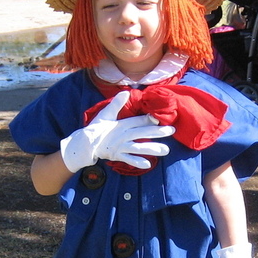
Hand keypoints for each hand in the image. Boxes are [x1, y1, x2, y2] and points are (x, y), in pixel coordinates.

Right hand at [60, 91, 174, 172]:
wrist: (86, 143)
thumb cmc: (97, 128)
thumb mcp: (106, 113)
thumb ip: (116, 104)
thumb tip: (125, 92)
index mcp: (122, 124)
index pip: (138, 121)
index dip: (150, 120)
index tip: (161, 119)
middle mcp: (123, 135)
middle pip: (143, 134)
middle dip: (158, 133)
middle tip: (171, 131)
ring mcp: (121, 147)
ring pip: (139, 148)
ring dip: (153, 149)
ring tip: (166, 150)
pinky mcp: (118, 155)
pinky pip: (129, 160)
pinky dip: (138, 162)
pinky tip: (148, 165)